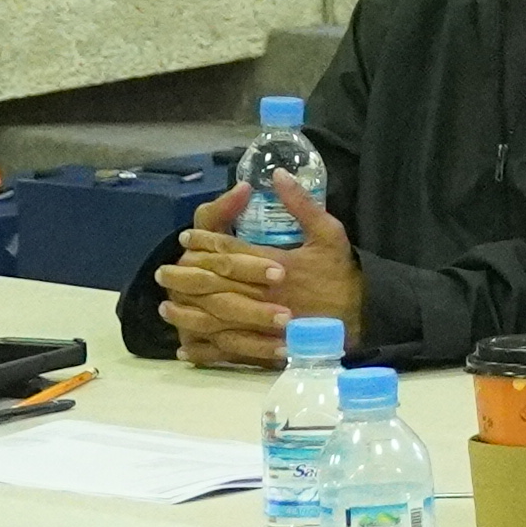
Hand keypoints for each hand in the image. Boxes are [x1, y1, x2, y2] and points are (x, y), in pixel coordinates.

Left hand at [157, 174, 359, 368]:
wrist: (362, 319)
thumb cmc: (342, 275)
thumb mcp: (329, 233)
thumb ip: (302, 204)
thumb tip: (278, 175)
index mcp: (276, 266)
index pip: (230, 251)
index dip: (204, 242)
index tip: (186, 236)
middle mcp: (264, 295)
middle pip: (214, 284)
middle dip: (185, 275)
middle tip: (163, 270)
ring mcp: (263, 326)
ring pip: (215, 319)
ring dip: (187, 311)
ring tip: (166, 304)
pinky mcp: (264, 348)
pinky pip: (228, 351)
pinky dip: (205, 349)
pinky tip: (185, 345)